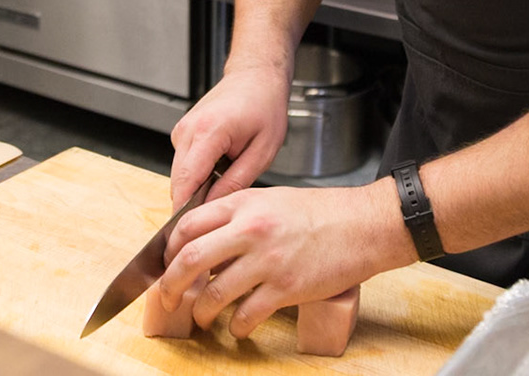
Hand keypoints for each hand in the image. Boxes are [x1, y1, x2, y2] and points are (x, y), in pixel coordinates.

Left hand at [159, 180, 411, 337]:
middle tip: (167, 297)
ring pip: (215, 293)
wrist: (362, 225)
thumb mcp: (271, 200)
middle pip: (190, 258)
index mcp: (244, 204)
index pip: (187, 224)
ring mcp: (267, 260)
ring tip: (202, 317)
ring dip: (201, 311)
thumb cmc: (321, 213)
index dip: (169, 248)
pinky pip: (247, 315)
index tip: (167, 263)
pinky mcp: (286, 288)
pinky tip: (237, 328)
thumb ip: (237, 217)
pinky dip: (236, 327)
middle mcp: (250, 229)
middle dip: (171, 284)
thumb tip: (207, 242)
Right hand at [170, 62, 290, 206]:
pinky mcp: (182, 133)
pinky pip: (183, 164)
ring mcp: (182, 130)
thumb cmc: (264, 107)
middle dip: (191, 203)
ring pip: (179, 175)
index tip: (190, 233)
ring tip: (222, 187)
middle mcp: (188, 129)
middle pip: (178, 181)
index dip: (185, 211)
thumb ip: (235, 182)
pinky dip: (196, 174)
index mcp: (209, 131)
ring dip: (195, 188)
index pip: (187, 181)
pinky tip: (217, 170)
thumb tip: (213, 208)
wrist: (255, 77)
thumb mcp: (262, 152)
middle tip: (214, 219)